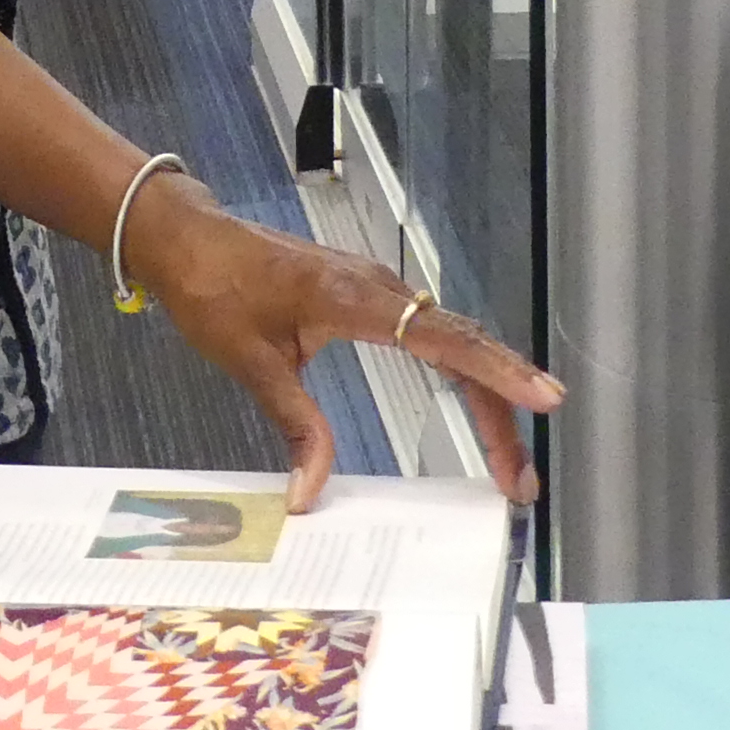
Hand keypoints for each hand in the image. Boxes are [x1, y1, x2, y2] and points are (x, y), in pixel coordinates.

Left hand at [122, 175, 564, 512]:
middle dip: (502, 412)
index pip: (443, 337)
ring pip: (454, 341)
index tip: (543, 399)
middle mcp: (379, 287)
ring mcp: (378, 288)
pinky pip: (435, 334)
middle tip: (520, 481)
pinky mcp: (371, 295)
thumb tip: (310, 492)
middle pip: (463, 347)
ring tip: (508, 462)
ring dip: (487, 397)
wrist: (187, 238)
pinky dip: (464, 373)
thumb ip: (293, 425)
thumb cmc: (213, 287)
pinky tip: (477, 406)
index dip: (497, 372)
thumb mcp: (249, 362)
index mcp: (354, 297)